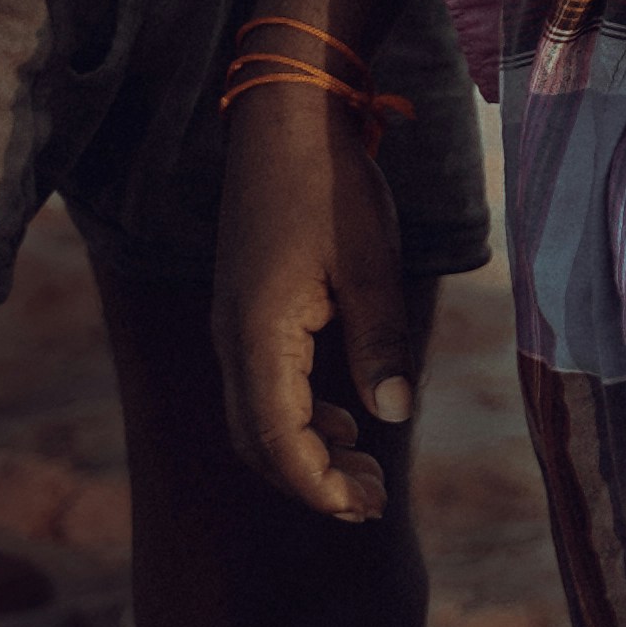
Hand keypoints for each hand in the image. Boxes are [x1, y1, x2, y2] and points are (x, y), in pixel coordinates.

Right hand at [215, 83, 433, 521]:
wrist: (285, 119)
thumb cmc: (332, 185)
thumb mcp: (371, 262)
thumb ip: (380, 341)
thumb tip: (390, 418)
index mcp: (259, 335)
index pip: (276, 441)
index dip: (316, 485)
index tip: (361, 507)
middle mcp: (235, 339)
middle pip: (258, 443)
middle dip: (311, 482)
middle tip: (370, 502)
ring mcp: (235, 326)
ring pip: (256, 419)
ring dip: (305, 453)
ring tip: (363, 472)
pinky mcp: (247, 311)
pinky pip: (262, 387)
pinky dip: (299, 417)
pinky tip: (344, 420)